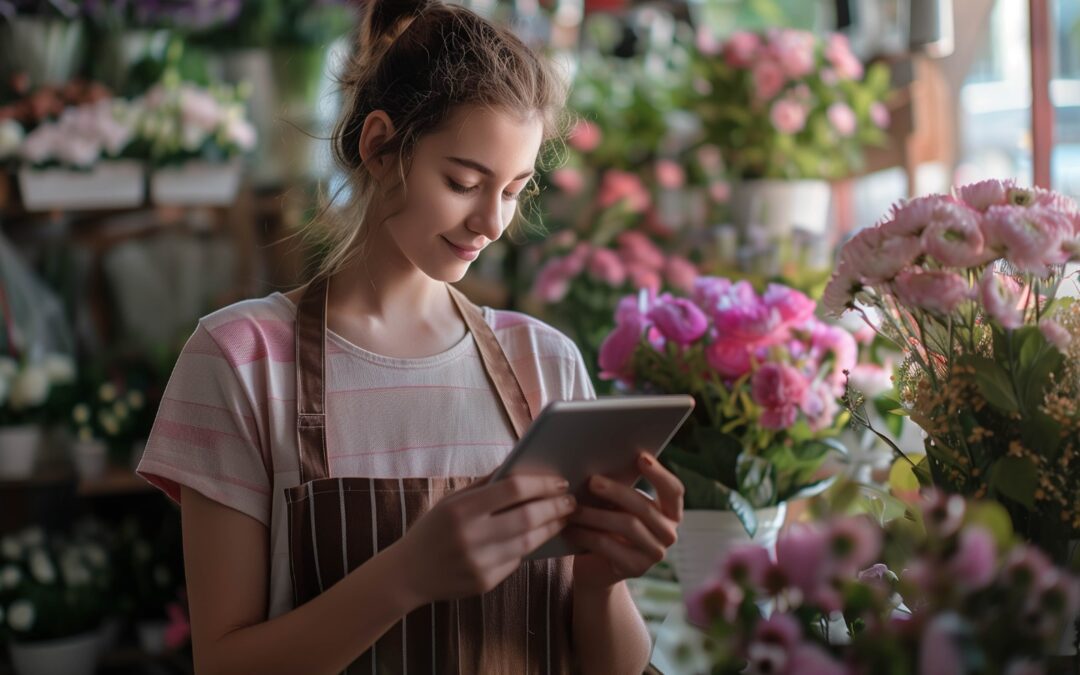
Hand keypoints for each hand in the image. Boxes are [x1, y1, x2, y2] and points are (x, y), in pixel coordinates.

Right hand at [392, 475, 576, 607]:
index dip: (541, 483)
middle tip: (570, 501)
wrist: (408, 574)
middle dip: (555, 507)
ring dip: (551, 528)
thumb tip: (522, 466)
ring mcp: (479, 562)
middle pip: (528, 517)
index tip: (560, 481)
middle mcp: (471, 536)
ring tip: (563, 517)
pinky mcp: (485, 583)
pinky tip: (539, 536)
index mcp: (461, 509)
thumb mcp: (452, 500)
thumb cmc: (433, 529)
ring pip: (529, 543)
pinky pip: (517, 561)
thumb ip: (485, 485)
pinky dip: (530, 546)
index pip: (513, 489)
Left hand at [563, 452, 683, 590]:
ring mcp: (655, 553)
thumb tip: (598, 467)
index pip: (673, 490)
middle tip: (592, 481)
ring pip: (626, 525)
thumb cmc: (608, 526)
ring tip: (572, 507)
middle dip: (616, 491)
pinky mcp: (636, 568)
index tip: (640, 457)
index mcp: (670, 512)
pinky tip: (570, 529)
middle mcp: (668, 533)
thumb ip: (618, 490)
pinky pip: (609, 546)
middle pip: (645, 507)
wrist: (598, 568)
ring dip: (595, 514)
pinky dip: (586, 535)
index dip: (659, 473)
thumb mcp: (618, 506)